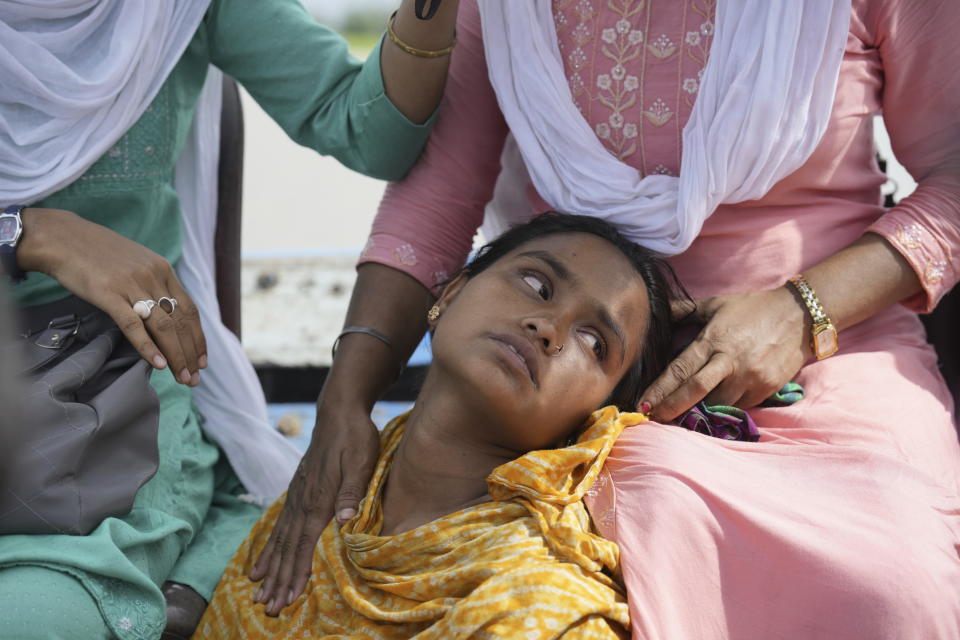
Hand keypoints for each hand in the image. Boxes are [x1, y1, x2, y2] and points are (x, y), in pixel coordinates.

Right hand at [19, 208, 204, 384]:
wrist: (62, 237)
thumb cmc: (97, 253)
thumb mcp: (136, 263)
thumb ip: (154, 283)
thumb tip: (165, 312)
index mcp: (163, 270)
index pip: (190, 310)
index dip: (198, 338)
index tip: (202, 359)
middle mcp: (154, 277)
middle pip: (180, 322)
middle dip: (190, 353)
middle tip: (194, 378)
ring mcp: (132, 286)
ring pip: (163, 327)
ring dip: (176, 355)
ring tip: (182, 377)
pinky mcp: (109, 294)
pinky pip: (133, 325)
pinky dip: (148, 347)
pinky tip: (158, 364)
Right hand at [249, 403, 379, 615]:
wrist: (339, 410)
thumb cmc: (356, 436)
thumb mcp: (361, 461)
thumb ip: (352, 492)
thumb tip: (346, 522)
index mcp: (318, 499)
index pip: (304, 544)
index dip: (296, 573)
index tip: (288, 598)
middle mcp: (302, 500)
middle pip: (287, 547)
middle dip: (278, 579)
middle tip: (267, 607)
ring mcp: (297, 494)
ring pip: (280, 537)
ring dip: (270, 566)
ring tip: (257, 589)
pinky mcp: (298, 489)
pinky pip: (280, 523)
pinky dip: (270, 544)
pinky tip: (264, 557)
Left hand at [639, 287, 809, 420]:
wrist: (800, 315)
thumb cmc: (753, 308)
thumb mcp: (715, 304)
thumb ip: (684, 310)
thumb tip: (657, 307)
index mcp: (713, 340)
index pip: (681, 369)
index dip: (660, 389)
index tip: (643, 403)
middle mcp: (730, 361)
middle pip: (695, 391)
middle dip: (672, 408)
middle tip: (653, 418)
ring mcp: (750, 377)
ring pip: (717, 404)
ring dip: (698, 412)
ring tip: (679, 416)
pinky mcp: (766, 388)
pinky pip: (739, 406)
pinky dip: (723, 409)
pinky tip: (711, 410)